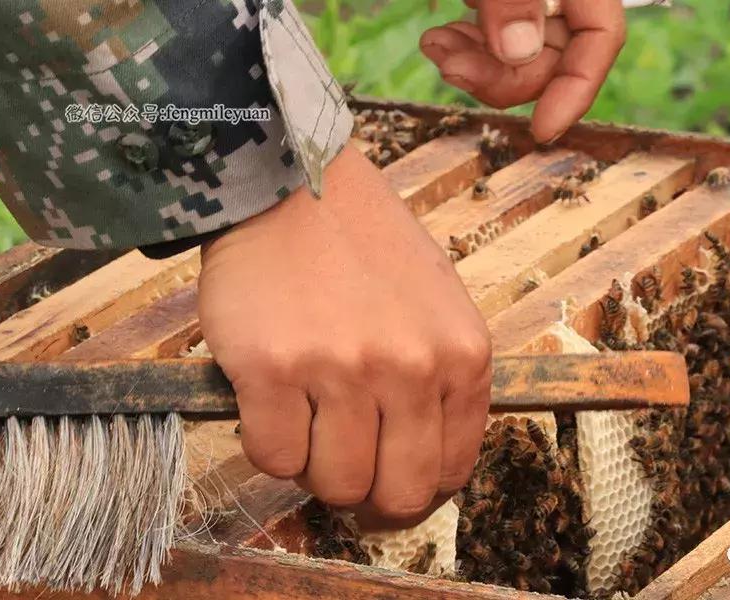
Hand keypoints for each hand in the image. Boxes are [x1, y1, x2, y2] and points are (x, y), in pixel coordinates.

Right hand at [198, 145, 491, 526]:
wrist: (292, 185)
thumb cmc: (365, 249)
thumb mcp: (439, 307)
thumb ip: (442, 383)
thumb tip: (419, 467)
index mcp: (463, 356)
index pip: (451, 473)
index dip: (414, 488)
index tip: (386, 475)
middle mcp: (410, 367)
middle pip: (396, 496)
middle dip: (367, 494)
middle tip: (341, 463)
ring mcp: (341, 369)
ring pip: (333, 485)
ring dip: (314, 466)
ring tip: (305, 418)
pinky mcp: (272, 368)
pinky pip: (272, 458)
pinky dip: (267, 444)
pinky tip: (270, 401)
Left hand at [420, 0, 625, 141]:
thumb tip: (518, 50)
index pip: (600, 38)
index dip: (575, 90)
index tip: (541, 130)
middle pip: (551, 56)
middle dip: (500, 75)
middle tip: (452, 69)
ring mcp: (529, 0)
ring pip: (515, 54)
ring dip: (475, 64)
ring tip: (435, 47)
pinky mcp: (497, 1)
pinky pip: (490, 36)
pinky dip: (466, 47)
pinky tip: (440, 40)